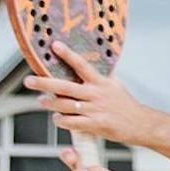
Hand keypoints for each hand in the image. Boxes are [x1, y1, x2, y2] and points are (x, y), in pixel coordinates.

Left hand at [24, 45, 152, 149]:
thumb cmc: (125, 105)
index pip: (81, 65)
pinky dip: (61, 121)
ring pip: (65, 105)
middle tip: (28, 80)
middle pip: (65, 86)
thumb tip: (84, 68)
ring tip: (40, 100)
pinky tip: (57, 118)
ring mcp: (95, 110)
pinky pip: (73, 123)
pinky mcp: (96, 125)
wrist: (141, 124)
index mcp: (101, 82)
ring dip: (50, 103)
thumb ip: (98, 78)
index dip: (67, 55)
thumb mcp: (114, 86)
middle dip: (44, 83)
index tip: (54, 45)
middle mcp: (96, 94)